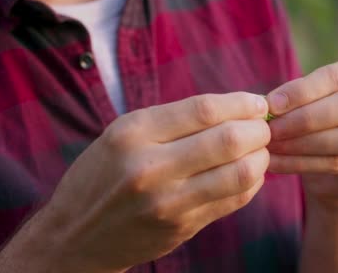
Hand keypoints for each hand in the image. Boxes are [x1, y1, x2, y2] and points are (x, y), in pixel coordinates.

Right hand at [0, 93, 270, 272]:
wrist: (75, 235)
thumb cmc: (103, 175)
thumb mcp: (124, 134)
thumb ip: (174, 120)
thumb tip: (236, 107)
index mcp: (133, 133)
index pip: (205, 110)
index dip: (242, 103)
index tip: (257, 103)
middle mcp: (150, 167)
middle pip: (229, 140)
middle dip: (258, 130)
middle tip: (262, 128)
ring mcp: (167, 202)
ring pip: (239, 173)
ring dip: (260, 158)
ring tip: (258, 151)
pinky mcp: (181, 227)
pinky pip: (234, 201)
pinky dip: (251, 184)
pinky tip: (247, 174)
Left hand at [265, 58, 337, 208]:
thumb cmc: (321, 117)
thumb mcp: (313, 98)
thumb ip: (297, 96)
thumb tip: (268, 104)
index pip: (337, 77)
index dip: (303, 91)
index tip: (271, 104)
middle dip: (305, 118)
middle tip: (271, 129)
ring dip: (302, 144)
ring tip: (271, 147)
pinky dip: (301, 164)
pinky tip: (276, 163)